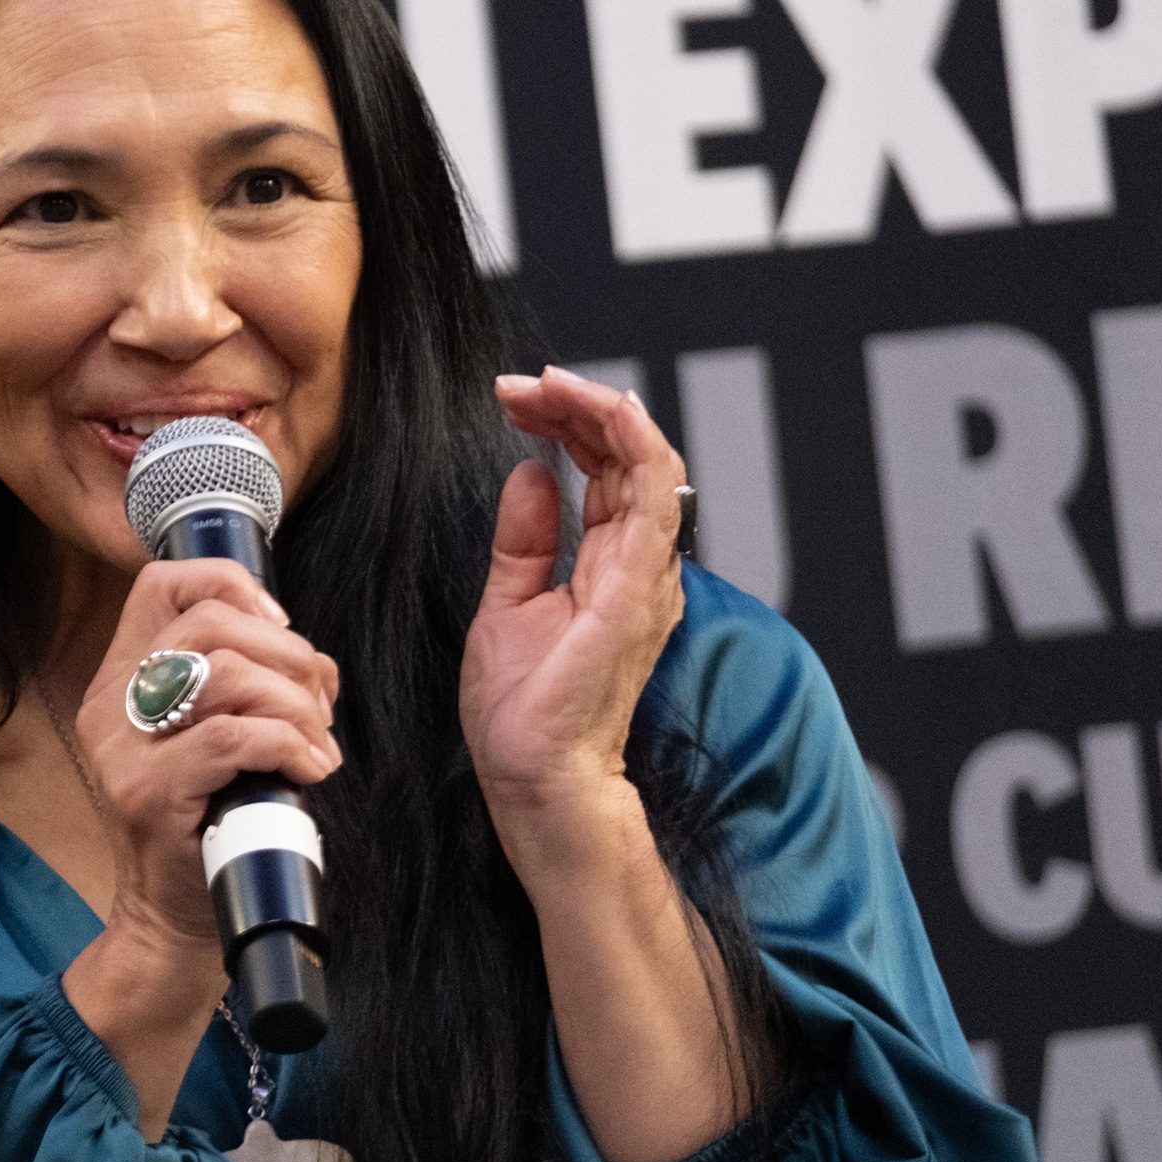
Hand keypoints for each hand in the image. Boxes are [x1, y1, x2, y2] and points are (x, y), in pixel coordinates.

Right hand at [62, 559, 339, 1137]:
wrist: (177, 923)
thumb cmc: (212, 824)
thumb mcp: (213, 738)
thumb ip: (235, 683)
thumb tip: (305, 653)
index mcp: (121, 679)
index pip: (163, 583)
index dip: (235, 586)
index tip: (283, 630)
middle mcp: (110, 705)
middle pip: (207, 622)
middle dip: (288, 653)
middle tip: (319, 704)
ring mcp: (123, 751)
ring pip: (225, 674)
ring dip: (295, 701)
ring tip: (316, 741)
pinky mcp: (148, 795)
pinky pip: (232, 737)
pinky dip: (288, 743)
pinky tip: (310, 768)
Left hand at [460, 367, 687, 871]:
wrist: (534, 777)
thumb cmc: (525, 712)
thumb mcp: (508, 603)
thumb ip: (525, 539)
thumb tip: (529, 474)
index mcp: (610, 566)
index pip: (605, 468)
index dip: (568, 421)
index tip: (515, 399)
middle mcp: (638, 565)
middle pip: (627, 454)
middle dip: (576, 404)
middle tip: (522, 385)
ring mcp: (644, 576)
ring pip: (648, 460)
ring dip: (600, 409)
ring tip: (547, 386)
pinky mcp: (638, 588)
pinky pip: (653, 496)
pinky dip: (631, 443)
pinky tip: (598, 410)